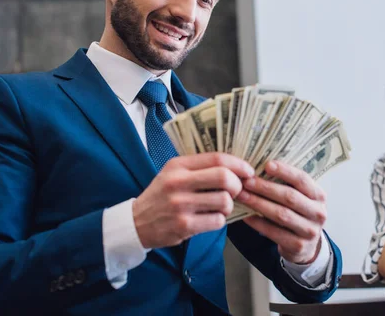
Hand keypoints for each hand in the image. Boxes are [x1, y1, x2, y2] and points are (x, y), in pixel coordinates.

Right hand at [132, 153, 254, 248]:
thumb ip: (199, 167)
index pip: (216, 158)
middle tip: (235, 191)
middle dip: (237, 185)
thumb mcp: (173, 173)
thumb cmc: (162, 195)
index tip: (248, 171)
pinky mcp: (184, 225)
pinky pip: (217, 221)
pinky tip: (210, 219)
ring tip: (220, 207)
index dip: (238, 164)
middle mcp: (178, 182)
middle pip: (224, 177)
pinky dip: (220, 220)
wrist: (136, 223)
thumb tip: (236, 167)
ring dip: (229, 205)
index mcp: (178, 165)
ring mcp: (180, 205)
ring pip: (224, 200)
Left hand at [236, 161, 325, 264]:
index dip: (285, 171)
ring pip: (281, 214)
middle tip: (246, 181)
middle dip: (265, 188)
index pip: (302, 180)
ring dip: (258, 204)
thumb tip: (260, 167)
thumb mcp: (301, 198)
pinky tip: (245, 215)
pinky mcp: (298, 246)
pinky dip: (258, 223)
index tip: (267, 165)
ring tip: (242, 196)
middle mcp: (318, 213)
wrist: (307, 246)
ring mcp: (309, 231)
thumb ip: (288, 185)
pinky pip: (274, 232)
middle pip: (289, 197)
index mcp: (319, 196)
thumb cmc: (299, 214)